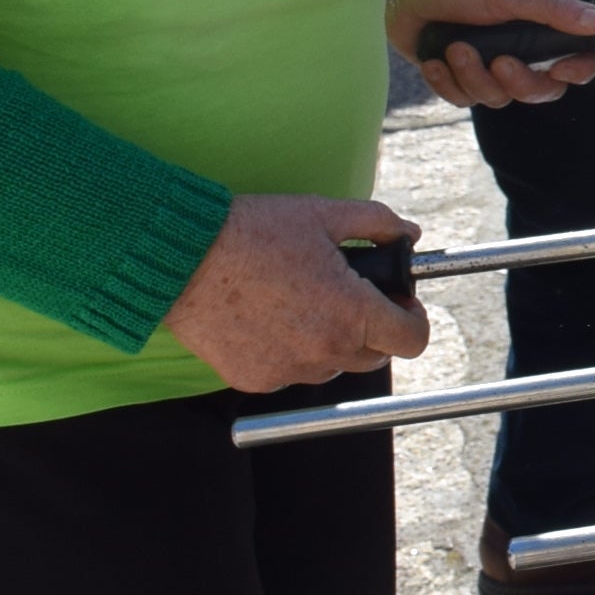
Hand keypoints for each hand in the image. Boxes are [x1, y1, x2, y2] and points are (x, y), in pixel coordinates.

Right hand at [165, 193, 429, 392]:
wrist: (183, 258)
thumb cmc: (254, 231)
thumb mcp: (324, 214)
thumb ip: (379, 224)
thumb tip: (410, 234)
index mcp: (352, 312)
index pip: (411, 339)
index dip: (411, 319)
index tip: (398, 302)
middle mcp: (325, 351)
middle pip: (374, 355)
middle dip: (371, 328)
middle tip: (348, 295)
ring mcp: (289, 370)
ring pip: (331, 366)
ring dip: (330, 342)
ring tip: (302, 302)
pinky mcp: (255, 380)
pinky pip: (290, 372)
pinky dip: (289, 352)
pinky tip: (269, 318)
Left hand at [387, 0, 594, 110]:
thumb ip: (552, 9)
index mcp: (541, 26)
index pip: (580, 55)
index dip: (581, 68)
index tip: (561, 69)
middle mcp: (521, 49)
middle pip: (542, 89)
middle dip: (520, 82)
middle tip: (499, 62)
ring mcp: (488, 66)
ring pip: (498, 98)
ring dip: (474, 76)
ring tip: (454, 47)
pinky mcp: (458, 77)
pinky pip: (463, 99)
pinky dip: (447, 83)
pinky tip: (434, 61)